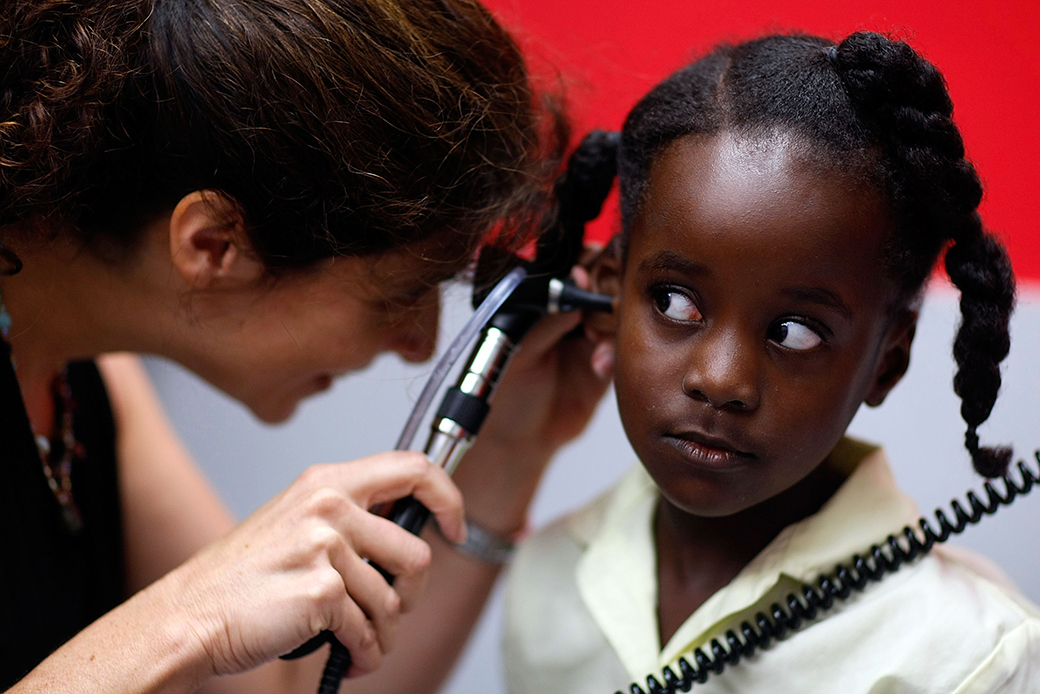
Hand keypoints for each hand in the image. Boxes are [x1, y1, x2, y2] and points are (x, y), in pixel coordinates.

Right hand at [150, 451, 464, 679]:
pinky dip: (365, 654)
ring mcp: (325, 546)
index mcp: (328, 481)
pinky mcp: (321, 591)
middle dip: (409, 596)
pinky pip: (369, 631)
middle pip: (416, 553)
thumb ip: (352, 517)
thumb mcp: (298, 520)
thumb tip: (411, 535)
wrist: (190, 615)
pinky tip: (350, 657)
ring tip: (360, 640)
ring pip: (394, 601)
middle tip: (388, 611)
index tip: (453, 527)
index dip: (447, 499)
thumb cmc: (242, 577)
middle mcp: (329, 505)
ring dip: (383, 633)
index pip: (414, 469)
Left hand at [473, 262, 614, 468]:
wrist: (518, 438)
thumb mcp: (521, 348)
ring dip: (608, 327)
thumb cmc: (507, 390)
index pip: (572, 268)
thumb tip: (576, 282)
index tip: (586, 274)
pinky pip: (621, 349)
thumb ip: (549, 317)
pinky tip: (598, 366)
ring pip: (617, 316)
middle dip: (603, 295)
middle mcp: (570, 314)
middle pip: (603, 285)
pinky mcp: (605, 365)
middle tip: (593, 312)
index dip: (585, 265)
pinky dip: (612, 354)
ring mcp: (590, 338)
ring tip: (591, 343)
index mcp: (545, 301)